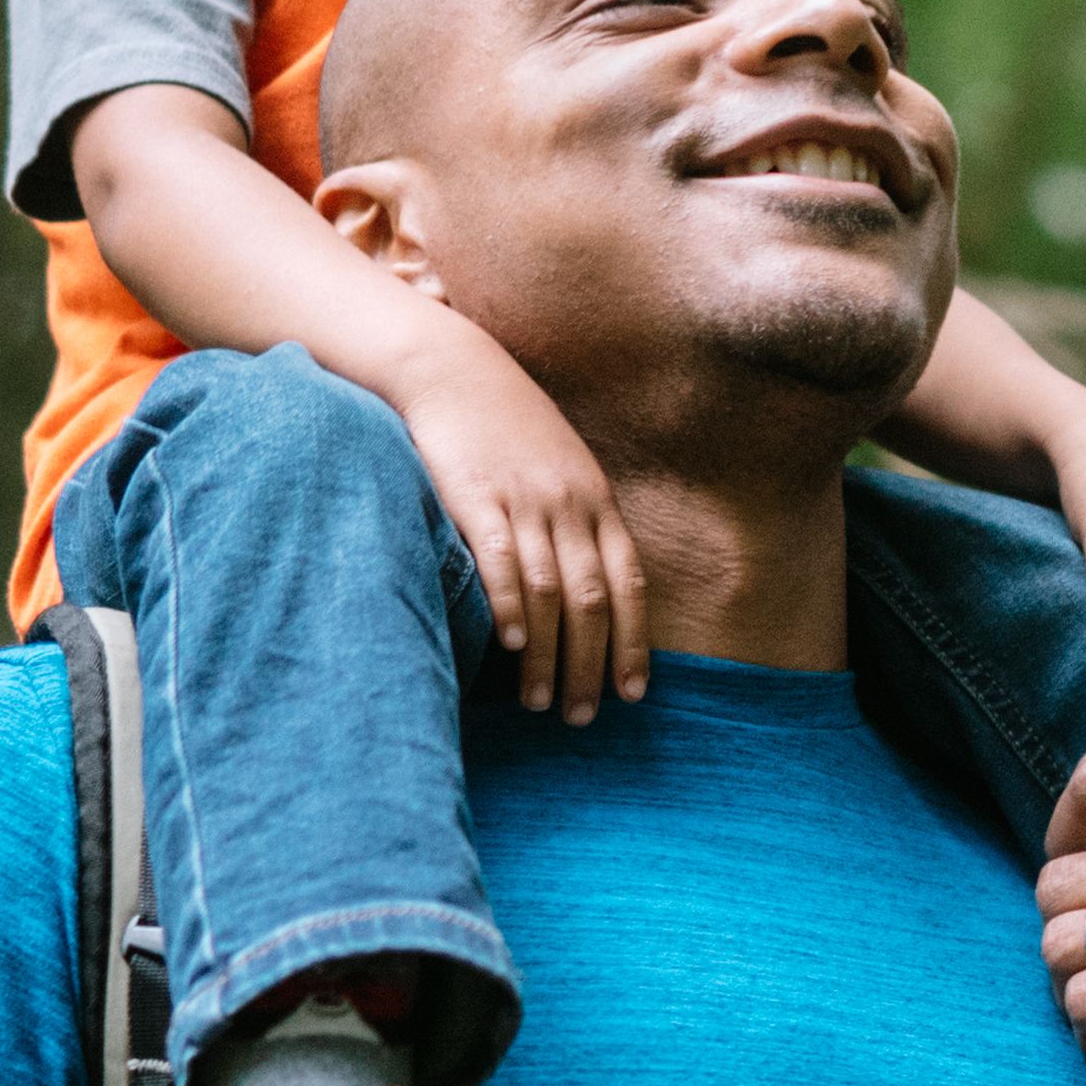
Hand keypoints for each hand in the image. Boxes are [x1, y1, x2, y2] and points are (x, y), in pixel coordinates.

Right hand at [388, 331, 645, 718]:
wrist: (452, 368)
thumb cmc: (505, 426)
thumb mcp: (562, 467)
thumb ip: (578, 522)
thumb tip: (588, 589)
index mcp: (596, 500)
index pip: (630, 584)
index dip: (634, 643)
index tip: (633, 694)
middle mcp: (569, 504)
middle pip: (592, 601)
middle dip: (591, 666)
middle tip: (581, 717)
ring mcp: (524, 500)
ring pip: (549, 592)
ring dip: (549, 656)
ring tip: (539, 704)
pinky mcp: (476, 496)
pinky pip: (500, 560)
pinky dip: (509, 606)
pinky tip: (510, 647)